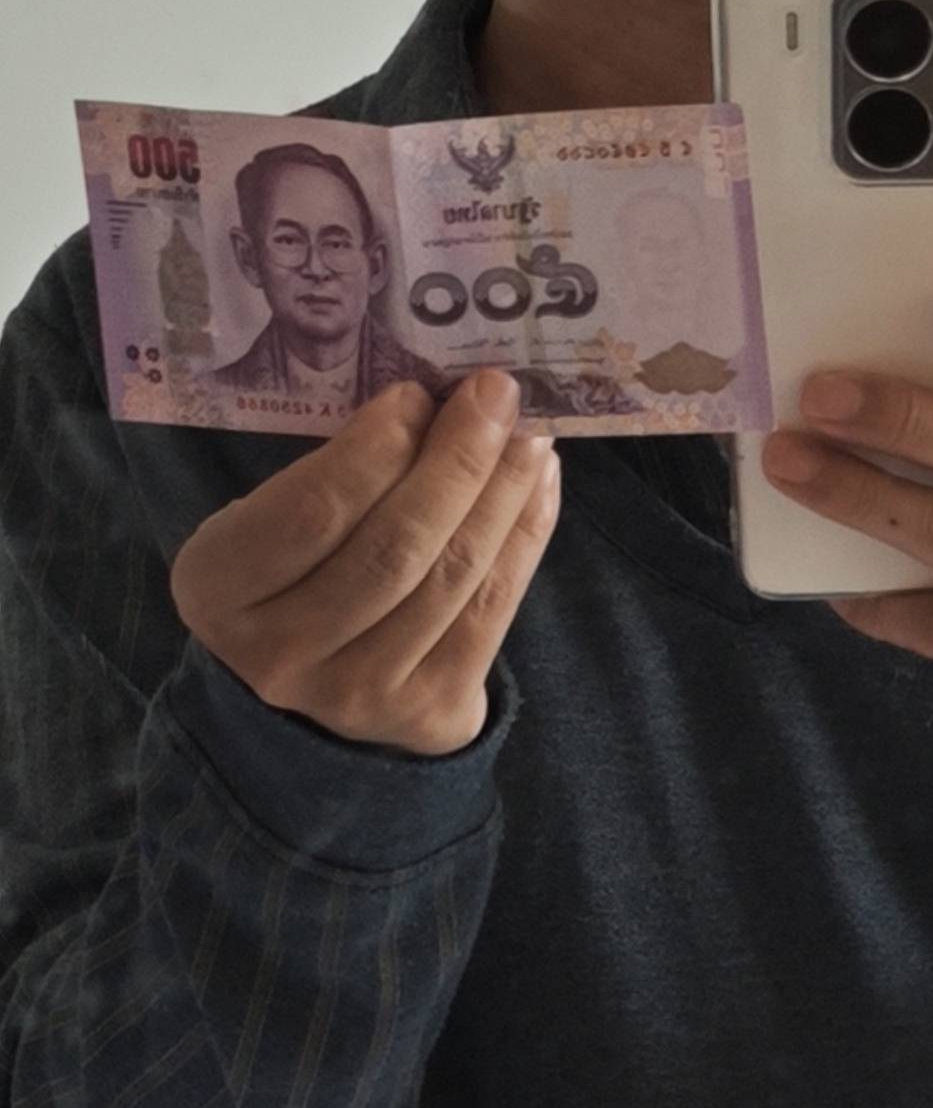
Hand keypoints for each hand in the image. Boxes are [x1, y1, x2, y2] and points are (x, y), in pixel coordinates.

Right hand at [171, 371, 560, 754]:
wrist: (296, 704)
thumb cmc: (282, 578)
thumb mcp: (264, 525)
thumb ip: (328, 476)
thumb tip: (436, 402)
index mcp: (218, 589)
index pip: (311, 512)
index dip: (376, 449)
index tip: (417, 395)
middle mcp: (281, 654)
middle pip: (394, 547)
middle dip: (457, 460)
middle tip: (496, 395)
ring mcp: (358, 693)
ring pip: (451, 578)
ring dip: (503, 492)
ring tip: (528, 434)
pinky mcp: (428, 713)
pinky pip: (491, 612)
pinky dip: (525, 538)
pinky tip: (538, 484)